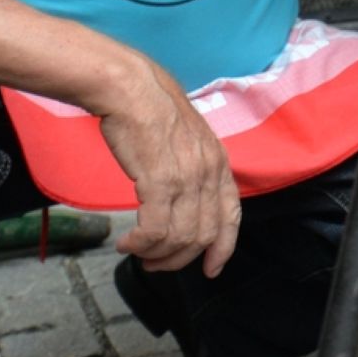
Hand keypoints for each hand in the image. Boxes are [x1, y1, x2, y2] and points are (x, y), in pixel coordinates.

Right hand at [99, 58, 242, 275]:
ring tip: (136, 252)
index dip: (222, 248)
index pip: (231, 216)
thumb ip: (194, 168)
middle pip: (204, 235)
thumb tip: (185, 198)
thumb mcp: (188, 140)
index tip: (210, 268)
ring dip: (156, 254)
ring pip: (180, 237)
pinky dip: (141, 245)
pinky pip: (156, 230)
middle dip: (179, 258)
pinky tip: (126, 243)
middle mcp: (208, 173)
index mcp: (219, 163)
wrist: (131, 88)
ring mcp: (186, 178)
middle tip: (156, 264)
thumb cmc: (151, 110)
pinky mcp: (159, 181)